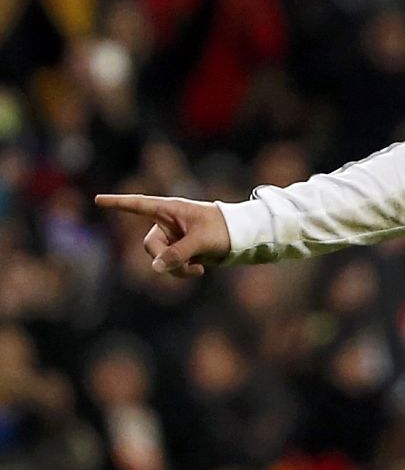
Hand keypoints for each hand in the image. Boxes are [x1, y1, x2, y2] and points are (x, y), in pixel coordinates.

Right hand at [94, 194, 229, 277]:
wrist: (241, 237)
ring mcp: (171, 237)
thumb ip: (178, 253)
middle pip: (150, 245)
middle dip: (166, 259)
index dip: (118, 203)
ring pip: (159, 259)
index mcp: (171, 209)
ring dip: (176, 268)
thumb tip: (155, 267)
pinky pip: (169, 265)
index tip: (98, 199)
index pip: (139, 205)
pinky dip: (182, 271)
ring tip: (198, 268)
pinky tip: (200, 269)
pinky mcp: (178, 250)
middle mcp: (167, 222)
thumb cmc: (224, 229)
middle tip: (189, 264)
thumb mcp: (202, 241)